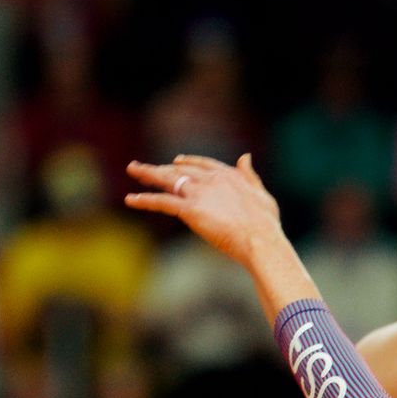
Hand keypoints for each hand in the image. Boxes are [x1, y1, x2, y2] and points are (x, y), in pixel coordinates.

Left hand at [125, 154, 282, 264]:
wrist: (259, 240)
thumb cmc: (266, 225)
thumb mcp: (261, 194)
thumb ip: (250, 176)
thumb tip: (245, 157)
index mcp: (229, 175)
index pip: (203, 164)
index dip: (188, 162)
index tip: (176, 161)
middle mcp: (210, 180)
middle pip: (180, 170)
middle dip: (161, 168)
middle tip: (144, 167)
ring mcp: (198, 193)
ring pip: (167, 180)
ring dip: (147, 174)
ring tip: (133, 170)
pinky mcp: (189, 210)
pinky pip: (161, 202)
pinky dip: (145, 200)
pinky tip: (130, 199)